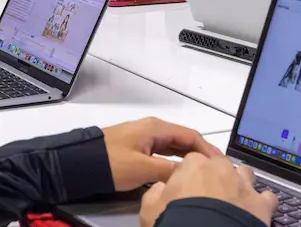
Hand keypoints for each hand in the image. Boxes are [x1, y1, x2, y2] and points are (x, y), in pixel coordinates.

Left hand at [102, 118, 222, 190]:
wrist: (80, 163)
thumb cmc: (111, 162)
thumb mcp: (143, 168)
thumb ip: (169, 170)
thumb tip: (190, 172)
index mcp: (156, 128)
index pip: (190, 135)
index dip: (207, 149)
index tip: (220, 163)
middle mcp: (152, 129)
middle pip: (183, 140)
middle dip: (199, 153)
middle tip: (214, 169)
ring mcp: (143, 138)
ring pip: (172, 147)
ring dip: (187, 158)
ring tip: (201, 172)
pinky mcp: (136, 148)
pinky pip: (162, 152)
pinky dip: (173, 161)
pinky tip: (178, 171)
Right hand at [140, 154, 276, 226]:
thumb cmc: (177, 222)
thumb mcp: (149, 209)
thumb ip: (155, 193)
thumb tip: (160, 189)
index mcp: (194, 165)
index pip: (191, 162)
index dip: (188, 177)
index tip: (185, 190)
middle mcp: (221, 169)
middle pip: (220, 165)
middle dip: (215, 177)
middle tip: (207, 197)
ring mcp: (243, 185)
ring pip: (245, 174)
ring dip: (240, 183)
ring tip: (233, 200)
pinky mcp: (261, 204)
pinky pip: (267, 197)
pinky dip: (262, 203)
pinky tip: (255, 211)